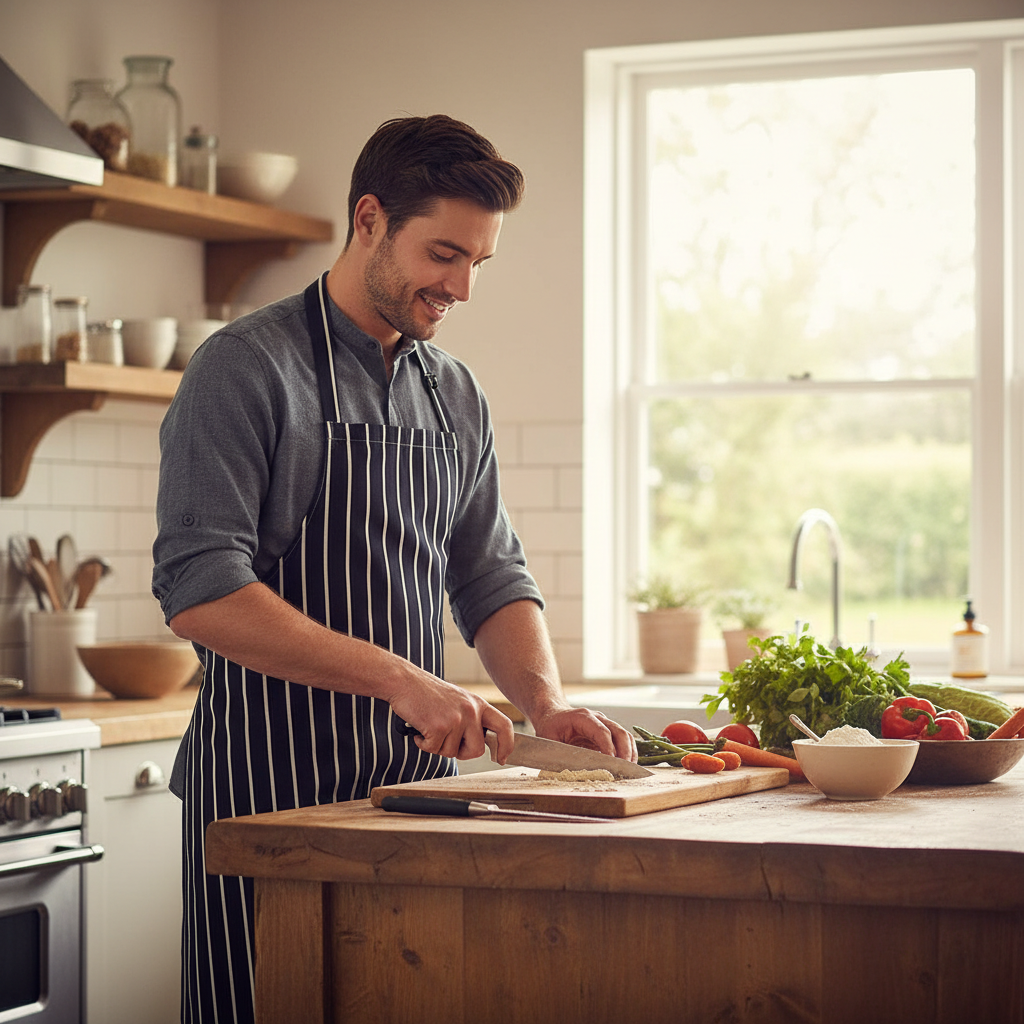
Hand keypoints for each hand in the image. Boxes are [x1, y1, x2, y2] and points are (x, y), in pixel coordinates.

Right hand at [390, 674, 514, 761]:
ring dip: (437, 746)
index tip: (502, 758)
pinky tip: (420, 728)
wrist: (404, 681)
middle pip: (477, 750)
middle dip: (461, 752)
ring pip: (452, 752)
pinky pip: (434, 749)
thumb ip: (471, 718)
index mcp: (478, 704)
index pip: (504, 726)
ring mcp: (456, 718)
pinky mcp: (440, 726)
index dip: (506, 745)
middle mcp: (471, 710)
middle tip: (446, 741)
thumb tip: (480, 744)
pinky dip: (423, 744)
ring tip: (429, 726)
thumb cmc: (427, 692)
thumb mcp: (458, 701)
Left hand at [532, 707, 637, 761]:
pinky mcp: (608, 731)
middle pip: (618, 731)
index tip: (611, 763)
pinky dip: (628, 753)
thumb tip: (573, 771)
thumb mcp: (549, 740)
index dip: (608, 747)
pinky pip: (623, 740)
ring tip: (628, 771)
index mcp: (582, 717)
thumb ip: (560, 753)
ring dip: (629, 753)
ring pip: (625, 735)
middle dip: (624, 751)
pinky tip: (626, 766)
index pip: (601, 731)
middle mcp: (597, 718)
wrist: (552, 715)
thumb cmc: (550, 728)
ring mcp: (604, 723)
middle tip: (624, 770)